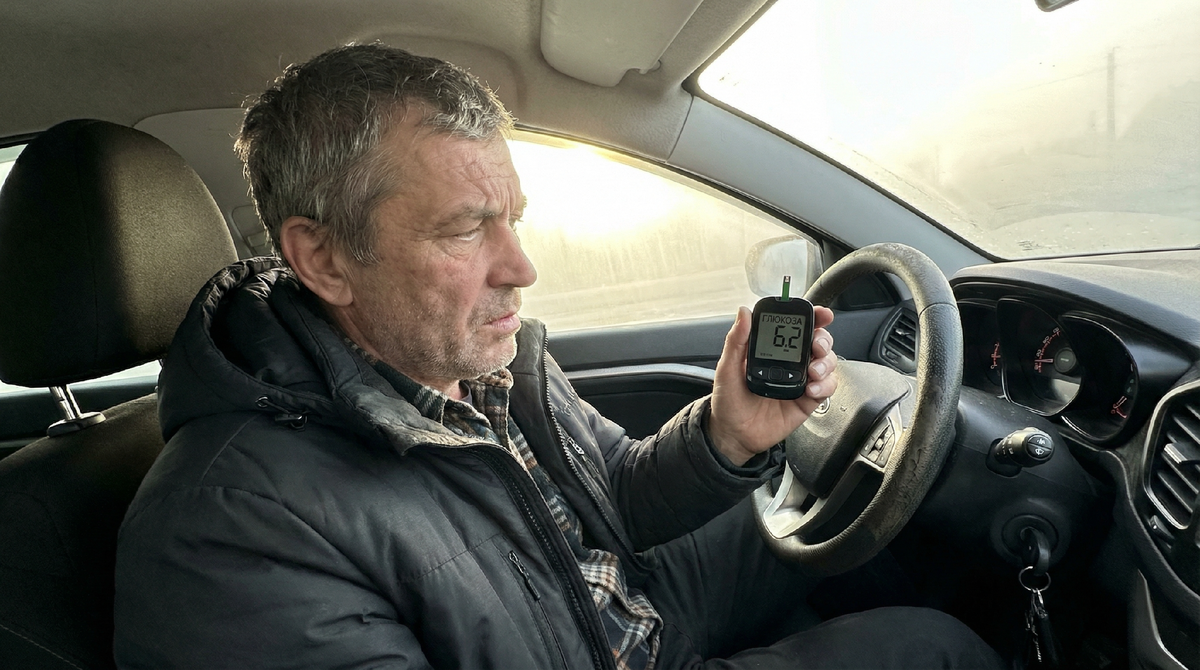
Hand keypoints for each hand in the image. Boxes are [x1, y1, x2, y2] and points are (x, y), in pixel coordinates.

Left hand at [708, 305, 837, 466]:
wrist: (733, 433)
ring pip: (827, 363)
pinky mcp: (807, 401)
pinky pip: (826, 388)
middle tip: (816, 345)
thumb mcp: (727, 367)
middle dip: (824, 339)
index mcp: (773, 350)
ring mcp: (801, 381)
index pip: (797, 327)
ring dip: (826, 363)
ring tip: (812, 372)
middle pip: (819, 342)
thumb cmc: (729, 400)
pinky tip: (811, 389)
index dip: (813, 317)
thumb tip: (744, 312)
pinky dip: (825, 385)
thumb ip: (736, 340)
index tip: (821, 314)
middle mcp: (790, 363)